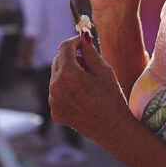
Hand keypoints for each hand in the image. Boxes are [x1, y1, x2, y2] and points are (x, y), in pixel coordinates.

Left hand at [48, 35, 133, 149]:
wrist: (112, 128)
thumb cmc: (111, 97)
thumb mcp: (104, 70)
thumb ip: (90, 52)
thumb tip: (83, 38)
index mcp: (68, 74)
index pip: (65, 48)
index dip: (74, 41)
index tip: (83, 42)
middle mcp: (55, 87)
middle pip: (58, 61)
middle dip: (71, 57)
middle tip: (88, 62)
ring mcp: (53, 101)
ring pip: (56, 77)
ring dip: (68, 73)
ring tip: (87, 82)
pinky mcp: (55, 111)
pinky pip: (57, 92)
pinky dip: (66, 88)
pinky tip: (82, 95)